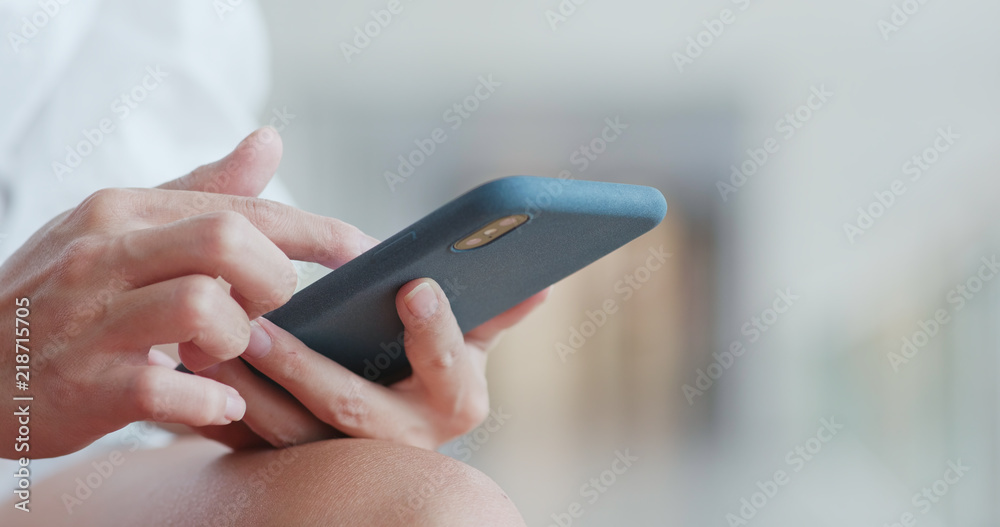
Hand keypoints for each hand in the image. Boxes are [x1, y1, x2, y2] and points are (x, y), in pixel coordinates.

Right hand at [0, 128, 377, 458]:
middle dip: (273, 281)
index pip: (243, 208)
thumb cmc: (60, 295)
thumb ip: (201, 190)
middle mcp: (106, 255)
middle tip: (265, 307)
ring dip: (239, 339)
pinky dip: (212, 399)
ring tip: (225, 353)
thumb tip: (270, 143)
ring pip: (205, 307)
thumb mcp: (120, 227)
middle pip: (230, 243)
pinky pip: (172, 388)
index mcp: (124, 213)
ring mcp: (92, 320)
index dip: (317, 231)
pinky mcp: (87, 384)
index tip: (365, 250)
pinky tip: (216, 398)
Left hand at [186, 280, 549, 450]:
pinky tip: (188, 363)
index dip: (437, 332)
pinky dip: (218, 406)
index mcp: (454, 402)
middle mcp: (403, 441)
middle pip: (354, 411)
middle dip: (306, 368)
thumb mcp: (468, 341)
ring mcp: (343, 458)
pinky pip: (249, 441)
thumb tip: (541, 282)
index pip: (451, 370)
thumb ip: (494, 311)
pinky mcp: (292, 463)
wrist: (384, 428)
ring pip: (289, 433)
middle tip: (263, 324)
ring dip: (245, 389)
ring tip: (208, 339)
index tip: (414, 286)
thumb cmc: (427, 367)